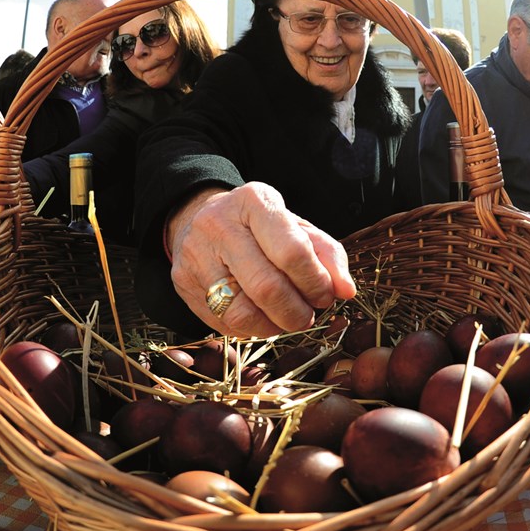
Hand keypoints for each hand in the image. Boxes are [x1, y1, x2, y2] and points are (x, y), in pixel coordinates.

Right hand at [166, 182, 356, 337]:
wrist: (201, 217)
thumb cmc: (260, 227)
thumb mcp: (297, 227)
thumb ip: (327, 255)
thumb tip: (346, 290)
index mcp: (254, 202)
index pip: (291, 251)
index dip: (315, 282)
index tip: (326, 294)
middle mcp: (219, 224)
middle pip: (266, 287)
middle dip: (296, 312)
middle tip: (307, 314)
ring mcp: (195, 255)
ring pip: (242, 312)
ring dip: (274, 326)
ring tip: (286, 318)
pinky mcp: (183, 282)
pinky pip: (224, 322)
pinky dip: (251, 328)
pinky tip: (261, 317)